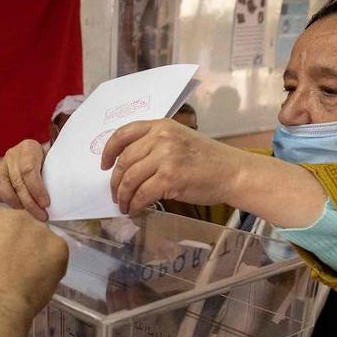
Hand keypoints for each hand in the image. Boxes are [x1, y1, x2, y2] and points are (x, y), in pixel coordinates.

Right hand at [0, 140, 50, 221]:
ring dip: (14, 202)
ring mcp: (0, 165)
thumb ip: (55, 175)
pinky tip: (11, 205)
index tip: (46, 204)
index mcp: (29, 148)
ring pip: (0, 185)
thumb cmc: (48, 165)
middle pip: (17, 182)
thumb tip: (61, 198)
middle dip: (29, 203)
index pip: (29, 170)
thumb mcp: (54, 165)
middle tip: (41, 216)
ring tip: (26, 211)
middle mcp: (12, 155)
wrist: (37, 159)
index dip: (37, 189)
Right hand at [0, 208, 67, 319]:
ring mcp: (42, 232)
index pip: (3, 222)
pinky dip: (52, 265)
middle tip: (17, 265)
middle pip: (25, 228)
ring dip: (38, 254)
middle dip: (22, 243)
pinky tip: (39, 279)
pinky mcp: (59, 247)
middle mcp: (21, 217)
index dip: (2, 240)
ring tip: (28, 275)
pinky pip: (57, 254)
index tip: (2, 253)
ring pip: (43, 241)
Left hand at [101, 119, 245, 214]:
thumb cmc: (208, 160)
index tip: (103, 165)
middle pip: (124, 160)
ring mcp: (165, 157)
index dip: (108, 150)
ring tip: (123, 206)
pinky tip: (135, 210)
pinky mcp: (169, 178)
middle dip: (115, 181)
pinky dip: (134, 205)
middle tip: (115, 195)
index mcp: (161, 126)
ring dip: (123, 196)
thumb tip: (128, 166)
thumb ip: (155, 145)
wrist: (233, 172)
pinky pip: (142, 194)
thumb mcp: (180, 140)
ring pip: (130, 179)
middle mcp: (161, 138)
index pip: (124, 133)